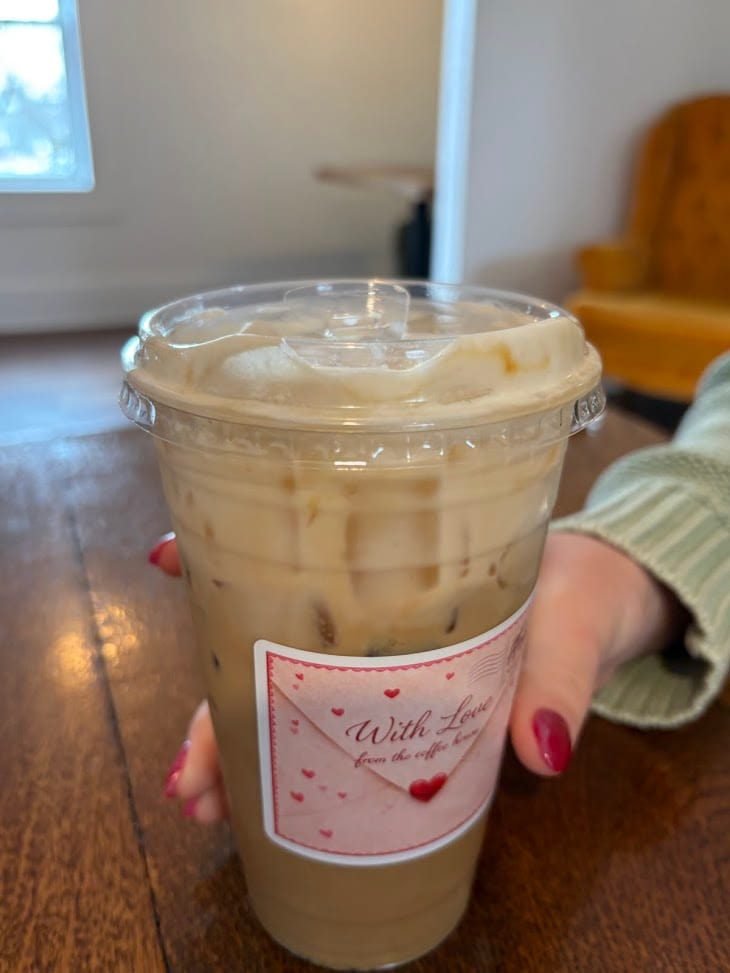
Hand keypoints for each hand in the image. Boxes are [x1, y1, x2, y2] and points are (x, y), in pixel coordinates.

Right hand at [150, 530, 683, 820]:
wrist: (613, 605)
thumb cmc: (585, 590)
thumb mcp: (573, 620)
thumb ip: (563, 676)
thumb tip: (541, 752)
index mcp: (400, 563)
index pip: (296, 550)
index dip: (223, 551)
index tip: (165, 558)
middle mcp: (371, 608)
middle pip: (269, 646)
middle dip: (215, 703)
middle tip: (187, 772)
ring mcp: (379, 655)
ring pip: (284, 693)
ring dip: (235, 745)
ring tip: (205, 803)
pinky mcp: (402, 698)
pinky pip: (330, 728)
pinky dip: (287, 762)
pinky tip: (259, 804)